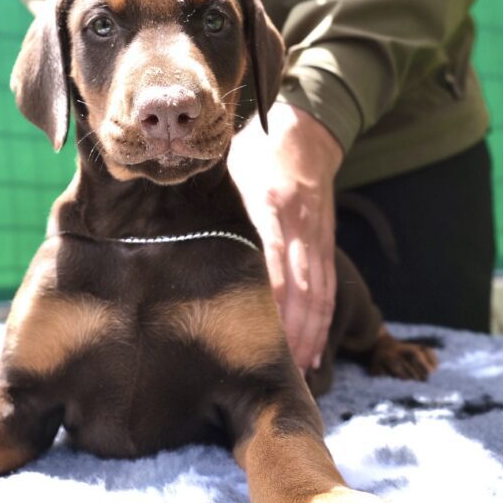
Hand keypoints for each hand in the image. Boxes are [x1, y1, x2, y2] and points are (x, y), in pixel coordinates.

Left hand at [228, 103, 342, 369]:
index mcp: (270, 203)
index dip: (268, 295)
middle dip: (290, 329)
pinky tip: (311, 351)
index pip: (270, 255)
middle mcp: (297, 224)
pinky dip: (322, 322)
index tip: (256, 330)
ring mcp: (316, 237)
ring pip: (317, 293)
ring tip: (298, 369)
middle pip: (298, 284)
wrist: (305, 133)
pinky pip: (327, 288)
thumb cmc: (255, 152)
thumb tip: (174, 234)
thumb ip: (213, 203)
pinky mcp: (325, 244)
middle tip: (274, 367)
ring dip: (309, 333)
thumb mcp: (231, 169)